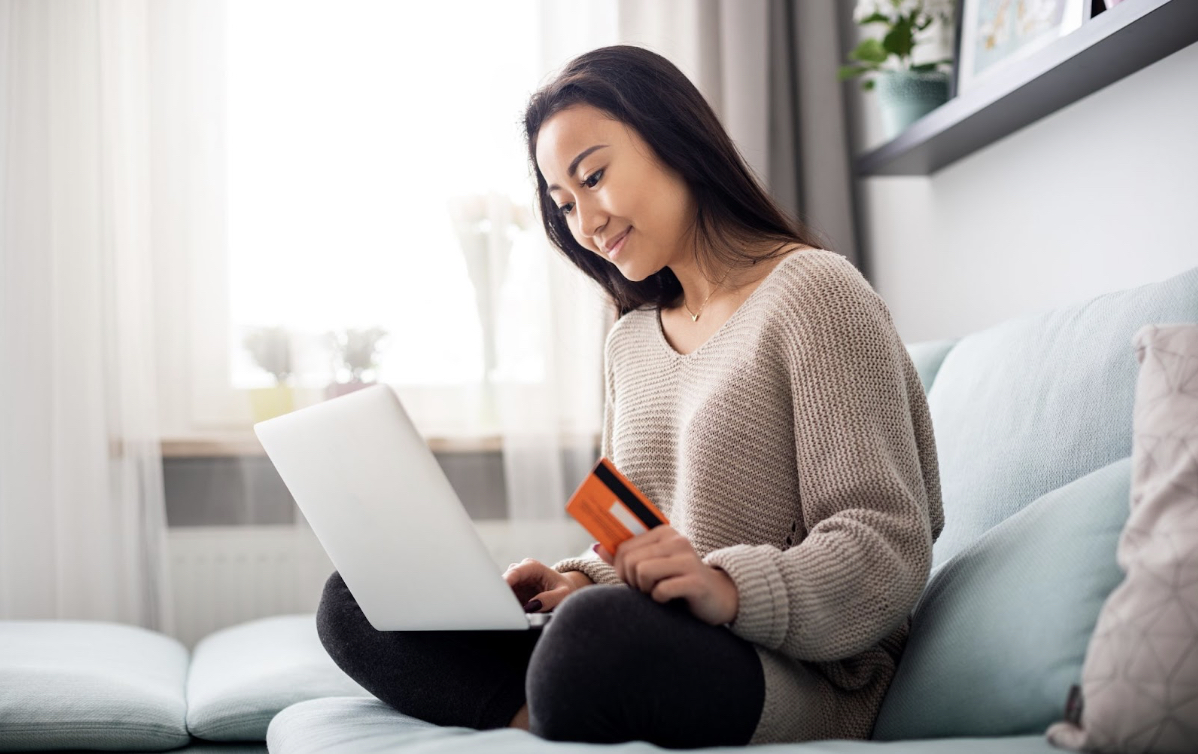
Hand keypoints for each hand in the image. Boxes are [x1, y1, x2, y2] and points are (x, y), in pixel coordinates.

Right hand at [502, 558, 578, 612]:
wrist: (564, 589)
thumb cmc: (565, 589)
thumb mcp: (563, 595)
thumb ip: (549, 599)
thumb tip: (531, 606)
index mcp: (533, 567)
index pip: (515, 572)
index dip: (505, 582)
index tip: (498, 594)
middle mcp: (521, 571)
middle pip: (504, 581)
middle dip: (503, 595)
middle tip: (505, 611)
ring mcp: (515, 581)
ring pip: (502, 592)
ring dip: (505, 603)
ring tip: (514, 615)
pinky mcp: (513, 592)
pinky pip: (505, 599)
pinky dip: (508, 607)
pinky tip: (515, 614)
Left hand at [594, 525, 738, 625]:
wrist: (718, 597)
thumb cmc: (679, 581)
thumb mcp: (653, 565)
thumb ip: (626, 556)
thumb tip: (598, 547)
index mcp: (664, 533)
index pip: (624, 547)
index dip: (620, 568)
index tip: (631, 580)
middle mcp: (677, 541)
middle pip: (631, 561)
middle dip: (632, 581)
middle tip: (645, 589)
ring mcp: (688, 560)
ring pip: (642, 572)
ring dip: (645, 590)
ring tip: (658, 592)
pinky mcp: (696, 581)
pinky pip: (661, 590)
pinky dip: (660, 599)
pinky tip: (671, 599)